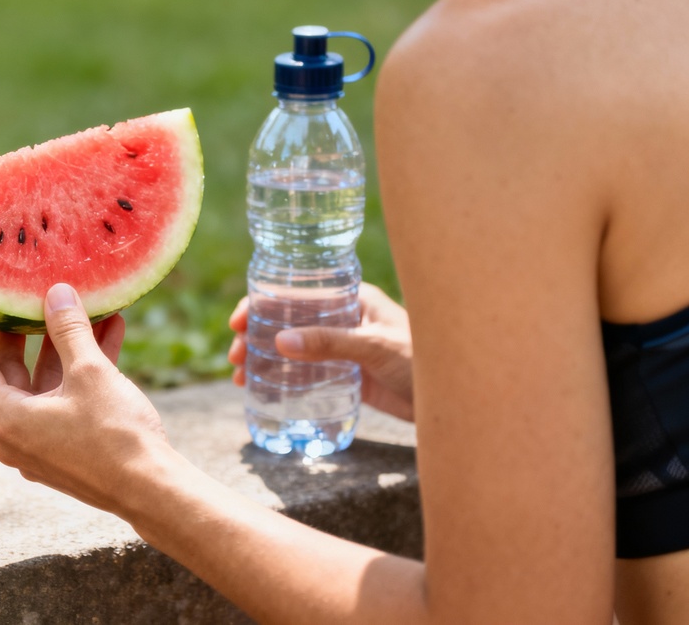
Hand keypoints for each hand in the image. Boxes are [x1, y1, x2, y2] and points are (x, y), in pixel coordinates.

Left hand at [0, 283, 169, 513]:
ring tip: (85, 310)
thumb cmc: (115, 433)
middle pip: (9, 374)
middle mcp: (15, 436)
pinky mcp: (67, 451)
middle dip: (26, 334)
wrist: (153, 490)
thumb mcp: (89, 371)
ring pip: (44, 385)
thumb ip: (69, 329)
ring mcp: (41, 446)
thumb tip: (56, 293)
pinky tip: (110, 336)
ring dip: (65, 349)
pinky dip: (81, 372)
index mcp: (6, 418)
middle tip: (30, 299)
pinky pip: (65, 402)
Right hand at [228, 283, 415, 420]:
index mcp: (351, 298)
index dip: (261, 303)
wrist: (456, 398)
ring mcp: (345, 348)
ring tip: (241, 379)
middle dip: (256, 337)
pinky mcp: (350, 376)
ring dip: (264, 360)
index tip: (237, 322)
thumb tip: (280, 342)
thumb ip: (329, 344)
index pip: (296, 292)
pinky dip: (285, 379)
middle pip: (288, 321)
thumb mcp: (374, 347)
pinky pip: (308, 374)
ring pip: (294, 349)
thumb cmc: (425, 359)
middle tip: (235, 358)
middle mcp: (343, 319)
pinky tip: (265, 390)